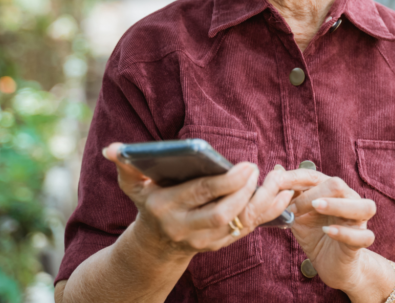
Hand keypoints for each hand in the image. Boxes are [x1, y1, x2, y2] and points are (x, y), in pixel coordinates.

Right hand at [102, 143, 294, 259]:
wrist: (155, 246)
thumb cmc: (149, 203)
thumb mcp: (134, 186)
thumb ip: (126, 165)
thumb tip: (112, 149)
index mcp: (166, 208)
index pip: (199, 195)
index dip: (226, 181)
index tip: (246, 164)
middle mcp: (185, 228)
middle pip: (221, 214)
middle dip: (244, 192)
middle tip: (258, 169)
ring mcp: (203, 240)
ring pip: (238, 225)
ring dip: (262, 203)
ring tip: (277, 180)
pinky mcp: (219, 245)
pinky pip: (248, 229)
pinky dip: (267, 213)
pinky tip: (282, 194)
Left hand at [276, 169, 377, 291]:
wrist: (330, 263)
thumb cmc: (315, 234)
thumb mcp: (298, 215)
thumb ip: (289, 195)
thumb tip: (277, 170)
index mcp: (332, 191)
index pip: (314, 176)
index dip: (295, 178)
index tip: (277, 182)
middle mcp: (349, 200)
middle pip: (337, 185)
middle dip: (312, 193)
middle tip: (293, 208)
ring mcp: (359, 221)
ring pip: (362, 206)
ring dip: (337, 205)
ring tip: (317, 208)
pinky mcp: (362, 241)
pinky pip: (363, 235)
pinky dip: (345, 232)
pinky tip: (328, 231)